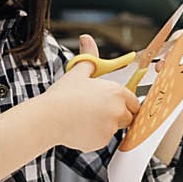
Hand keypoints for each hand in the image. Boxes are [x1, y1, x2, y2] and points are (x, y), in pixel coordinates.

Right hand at [48, 35, 139, 150]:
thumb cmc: (63, 95)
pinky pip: (102, 140)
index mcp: (116, 92)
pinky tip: (80, 128)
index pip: (133, 101)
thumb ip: (89, 56)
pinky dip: (94, 137)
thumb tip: (87, 39)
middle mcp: (118, 110)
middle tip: (96, 111)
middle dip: (116, 116)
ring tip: (84, 118)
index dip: (123, 103)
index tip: (111, 103)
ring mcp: (111, 127)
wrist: (49, 118)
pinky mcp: (102, 142)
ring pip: (114, 129)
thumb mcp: (78, 72)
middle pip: (128, 117)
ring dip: (105, 126)